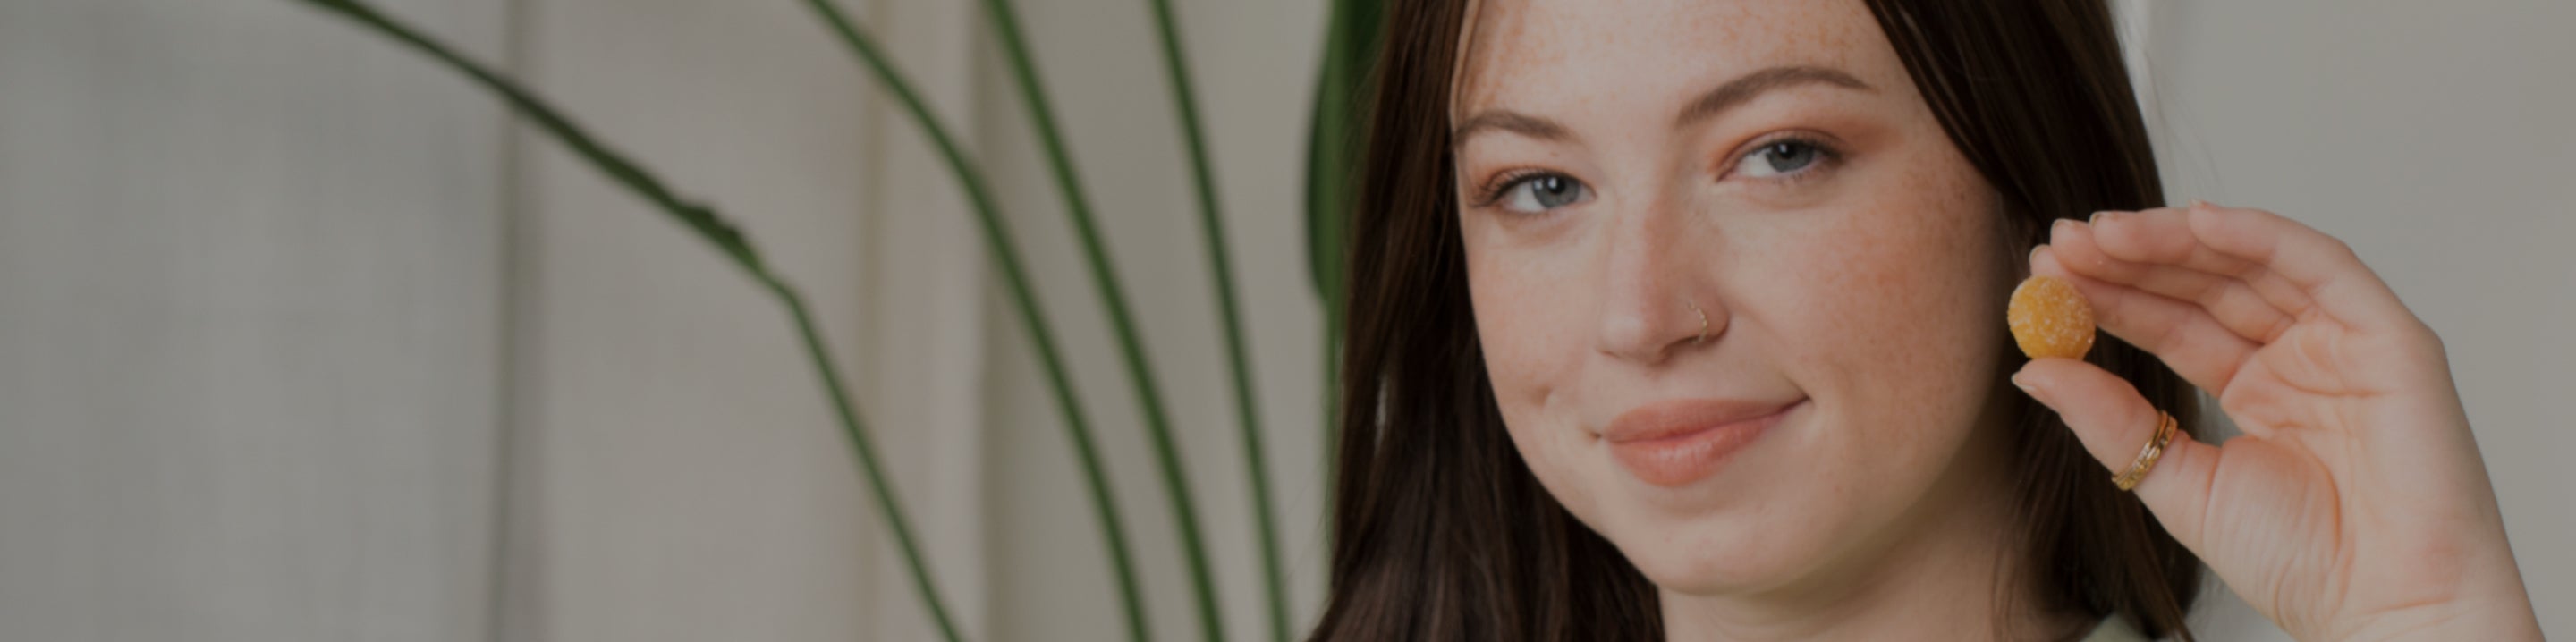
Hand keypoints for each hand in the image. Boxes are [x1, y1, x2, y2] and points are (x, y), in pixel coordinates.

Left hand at [2010, 202, 2541, 640]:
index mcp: (2258, 388)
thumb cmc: (2300, 560)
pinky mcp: (2390, 336)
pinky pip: (2321, 265)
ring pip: (2251, 265)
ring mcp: (2345, 341)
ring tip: (2101, 232)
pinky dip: (2260, 234)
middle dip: (2131, 259)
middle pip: (2205, 284)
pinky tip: (2197, 220)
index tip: (2045, 272)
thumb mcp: (2178, 483)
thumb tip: (2032, 370)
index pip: (2172, 323)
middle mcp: (2300, 356)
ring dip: (2175, 240)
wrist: (2382, 607)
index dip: (2110, 294)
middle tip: (2060, 243)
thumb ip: (2110, 424)